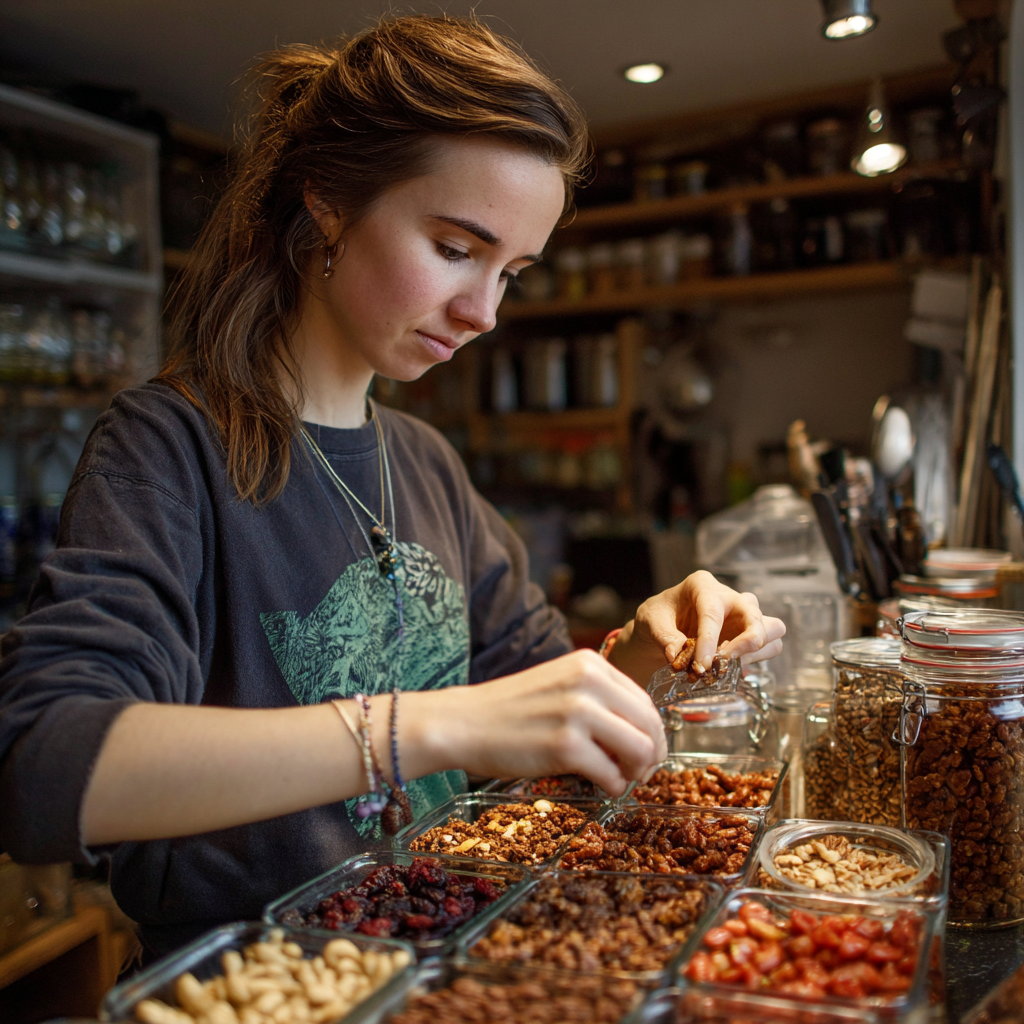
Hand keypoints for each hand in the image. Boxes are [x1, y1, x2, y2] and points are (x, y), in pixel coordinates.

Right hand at [412, 649, 666, 796]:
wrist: (463, 723)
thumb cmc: (510, 710)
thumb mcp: (559, 684)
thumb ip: (598, 698)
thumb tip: (642, 733)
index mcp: (590, 663)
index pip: (644, 701)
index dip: (652, 732)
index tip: (646, 751)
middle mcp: (588, 681)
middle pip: (649, 724)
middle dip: (652, 754)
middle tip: (641, 772)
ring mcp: (578, 713)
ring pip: (640, 749)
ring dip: (637, 771)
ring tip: (621, 778)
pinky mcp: (566, 746)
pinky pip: (612, 774)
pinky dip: (614, 786)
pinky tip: (601, 785)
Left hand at [608, 570, 784, 682]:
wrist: (660, 628)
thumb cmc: (657, 617)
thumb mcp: (650, 621)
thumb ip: (664, 637)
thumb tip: (677, 657)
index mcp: (701, 586)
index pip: (712, 612)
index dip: (709, 640)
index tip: (701, 665)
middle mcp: (729, 597)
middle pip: (756, 615)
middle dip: (747, 641)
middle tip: (724, 661)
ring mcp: (743, 616)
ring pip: (773, 629)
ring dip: (756, 651)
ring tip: (727, 665)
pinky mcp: (748, 636)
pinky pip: (769, 647)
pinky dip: (754, 660)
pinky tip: (730, 668)